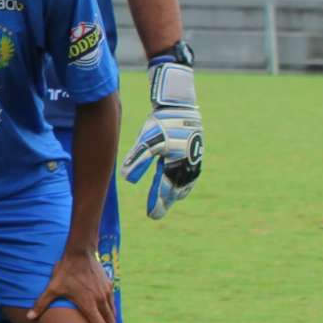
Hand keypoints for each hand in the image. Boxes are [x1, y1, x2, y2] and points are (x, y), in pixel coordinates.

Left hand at [28, 246, 117, 322]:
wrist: (80, 252)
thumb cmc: (65, 271)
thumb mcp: (52, 288)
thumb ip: (41, 304)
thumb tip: (29, 317)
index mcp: (88, 305)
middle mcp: (100, 301)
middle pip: (109, 322)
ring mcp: (106, 293)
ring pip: (112, 313)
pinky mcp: (108, 286)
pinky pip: (112, 302)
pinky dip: (111, 311)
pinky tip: (107, 313)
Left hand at [121, 61, 202, 219]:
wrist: (179, 106)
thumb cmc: (160, 124)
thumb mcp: (147, 141)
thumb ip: (138, 160)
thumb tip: (128, 179)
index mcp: (175, 164)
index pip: (165, 190)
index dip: (159, 203)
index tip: (152, 216)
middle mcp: (187, 165)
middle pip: (176, 189)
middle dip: (166, 200)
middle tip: (157, 212)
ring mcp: (193, 159)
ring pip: (185, 182)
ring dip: (175, 192)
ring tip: (168, 201)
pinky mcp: (194, 152)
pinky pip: (190, 173)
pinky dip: (183, 182)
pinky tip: (178, 184)